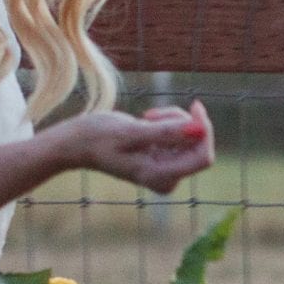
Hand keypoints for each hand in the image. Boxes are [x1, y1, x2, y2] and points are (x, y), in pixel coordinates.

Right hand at [45, 101, 215, 194]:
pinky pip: (181, 134)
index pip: (202, 157)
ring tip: (144, 118)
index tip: (194, 106)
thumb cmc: (99, 138)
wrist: (79, 143)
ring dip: (171, 119)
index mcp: (160, 177)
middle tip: (151, 114)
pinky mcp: (164, 158)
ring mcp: (167, 169)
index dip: (204, 131)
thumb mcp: (132, 131)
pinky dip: (167, 122)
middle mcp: (167, 178)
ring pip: (189, 136)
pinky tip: (145, 121)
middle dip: (181, 122)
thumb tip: (199, 128)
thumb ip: (167, 132)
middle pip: (197, 145)